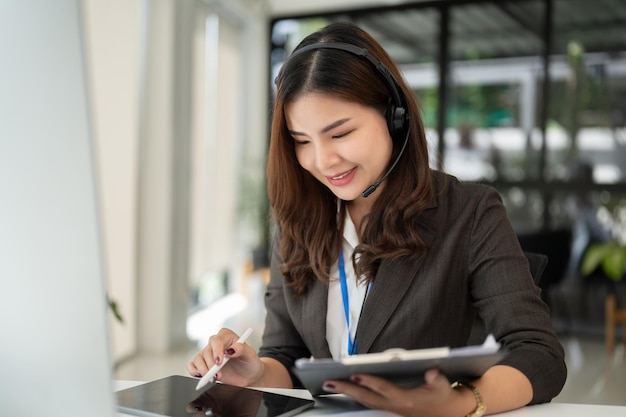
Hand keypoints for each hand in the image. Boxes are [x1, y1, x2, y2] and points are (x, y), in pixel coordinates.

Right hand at [187, 328, 262, 386]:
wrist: (248, 374)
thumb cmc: (250, 361)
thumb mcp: (250, 354)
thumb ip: (242, 349)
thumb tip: (230, 350)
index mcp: (226, 336)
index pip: (217, 340)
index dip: (216, 351)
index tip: (219, 362)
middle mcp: (215, 343)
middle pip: (206, 351)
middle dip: (211, 366)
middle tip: (218, 375)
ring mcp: (208, 354)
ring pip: (198, 358)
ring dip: (203, 370)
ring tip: (214, 378)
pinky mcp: (203, 364)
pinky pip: (192, 365)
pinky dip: (193, 370)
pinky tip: (200, 376)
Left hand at [322, 369, 461, 416]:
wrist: (448, 413)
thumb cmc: (443, 396)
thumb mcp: (443, 386)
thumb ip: (436, 378)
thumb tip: (431, 371)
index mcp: (407, 400)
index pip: (385, 390)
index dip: (370, 382)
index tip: (355, 375)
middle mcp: (395, 407)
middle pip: (367, 398)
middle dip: (347, 390)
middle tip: (328, 382)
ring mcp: (391, 411)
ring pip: (365, 402)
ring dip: (347, 394)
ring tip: (329, 385)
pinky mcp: (389, 410)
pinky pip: (368, 404)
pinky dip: (355, 397)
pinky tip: (345, 391)